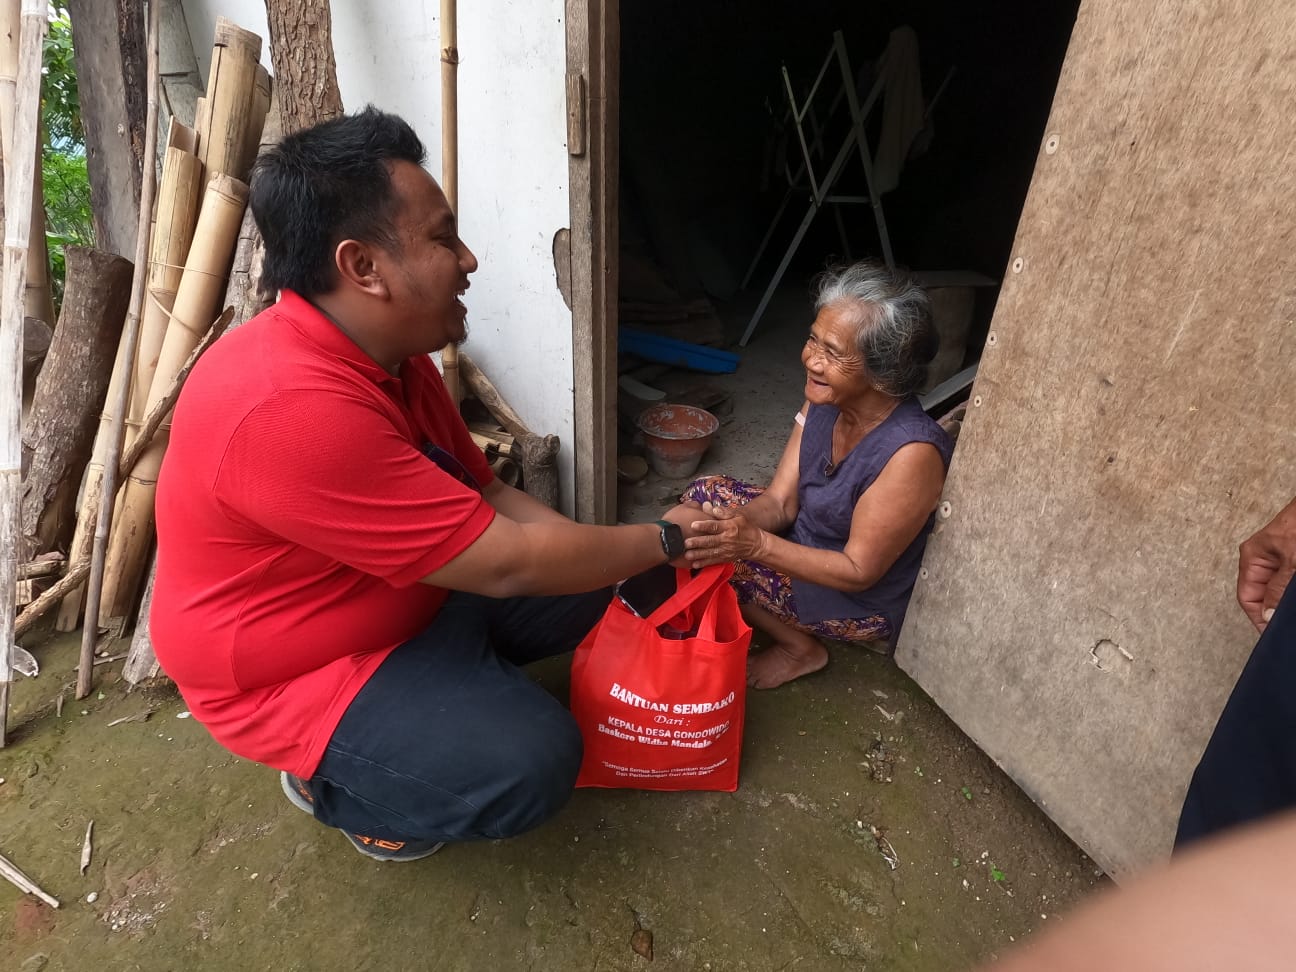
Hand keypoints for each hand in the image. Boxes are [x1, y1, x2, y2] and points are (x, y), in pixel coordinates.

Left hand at [683, 500, 766, 567]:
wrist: (756, 544)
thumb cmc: (745, 527)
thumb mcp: (738, 515)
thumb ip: (724, 512)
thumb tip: (711, 508)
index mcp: (729, 527)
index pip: (715, 526)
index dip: (704, 525)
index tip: (693, 525)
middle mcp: (727, 539)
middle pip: (710, 541)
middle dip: (697, 542)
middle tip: (686, 543)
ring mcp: (726, 550)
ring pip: (710, 553)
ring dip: (698, 554)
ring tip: (687, 555)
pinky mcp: (726, 558)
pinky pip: (714, 561)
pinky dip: (704, 563)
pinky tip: (695, 564)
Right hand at [1237, 498, 1295, 631]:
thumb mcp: (1291, 561)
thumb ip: (1278, 588)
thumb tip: (1268, 615)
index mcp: (1253, 557)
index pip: (1247, 597)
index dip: (1259, 617)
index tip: (1272, 633)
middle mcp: (1264, 558)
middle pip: (1263, 594)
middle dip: (1274, 609)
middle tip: (1285, 624)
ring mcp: (1282, 557)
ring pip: (1279, 588)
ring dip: (1286, 601)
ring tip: (1290, 613)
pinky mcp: (1295, 556)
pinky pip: (1289, 581)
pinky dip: (1292, 592)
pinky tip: (1294, 598)